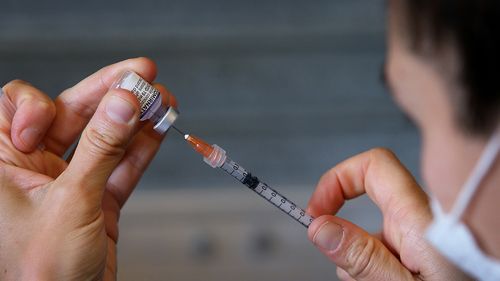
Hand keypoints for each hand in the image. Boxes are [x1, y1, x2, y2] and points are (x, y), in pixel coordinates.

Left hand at [0, 58, 175, 279]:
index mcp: (3, 165)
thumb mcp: (71, 202)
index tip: (63, 113)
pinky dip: (142, 149)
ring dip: (134, 120)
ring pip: (104, 140)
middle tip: (143, 76)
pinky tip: (159, 129)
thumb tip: (122, 105)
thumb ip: (100, 150)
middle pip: (73, 116)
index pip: (15, 108)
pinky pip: (122, 167)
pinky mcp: (98, 202)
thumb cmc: (38, 275)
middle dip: (110, 95)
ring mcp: (70, 185)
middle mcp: (34, 170)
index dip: (40, 104)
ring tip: (161, 99)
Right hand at [307, 148, 470, 280]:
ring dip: (359, 260)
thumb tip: (320, 227)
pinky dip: (373, 269)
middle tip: (345, 266)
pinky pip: (384, 251)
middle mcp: (422, 221)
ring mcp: (421, 237)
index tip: (317, 212)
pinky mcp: (421, 253)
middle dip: (346, 235)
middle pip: (365, 205)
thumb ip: (364, 259)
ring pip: (371, 234)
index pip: (374, 165)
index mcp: (420, 220)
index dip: (337, 178)